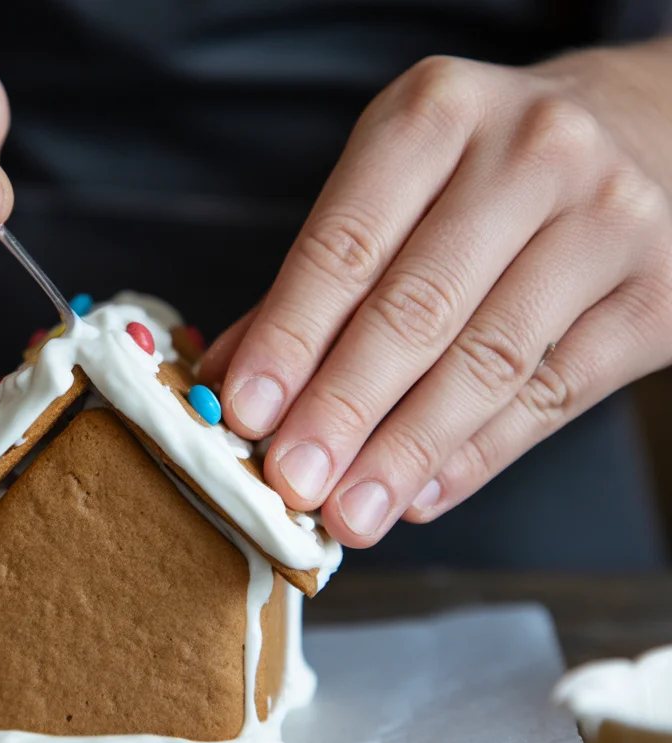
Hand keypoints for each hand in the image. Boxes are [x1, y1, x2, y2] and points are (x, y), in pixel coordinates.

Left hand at [200, 49, 671, 547]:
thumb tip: (228, 381)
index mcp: (436, 115)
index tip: (246, 413)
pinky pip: (553, 395)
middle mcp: (530, 153)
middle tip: (293, 481)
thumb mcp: (397, 185)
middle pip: (417, 308)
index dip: (290, 338)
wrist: (646, 132)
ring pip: (488, 362)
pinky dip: (478, 456)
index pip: (346, 245)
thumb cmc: (487, 173)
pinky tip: (421, 495)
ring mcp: (608, 221)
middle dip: (343, 409)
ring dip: (406, 451)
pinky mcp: (659, 296)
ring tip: (350, 511)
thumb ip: (315, 283)